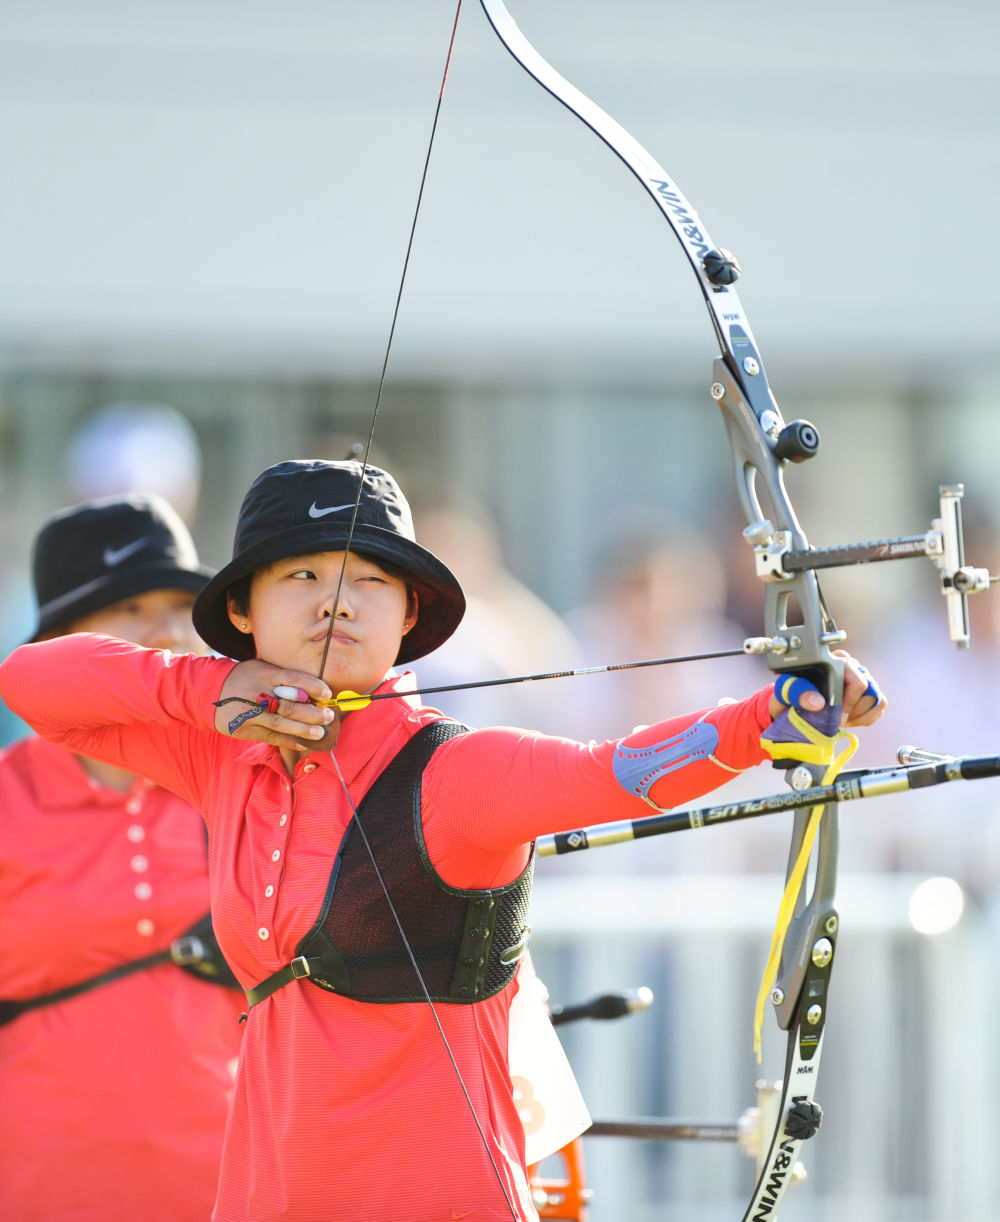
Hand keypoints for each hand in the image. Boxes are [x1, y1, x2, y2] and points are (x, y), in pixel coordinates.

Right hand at [213, 660, 339, 751]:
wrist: (209, 691)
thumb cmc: (245, 677)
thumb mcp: (261, 668)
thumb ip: (283, 677)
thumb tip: (314, 690)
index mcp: (265, 674)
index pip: (294, 679)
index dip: (313, 686)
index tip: (327, 694)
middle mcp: (258, 693)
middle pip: (289, 705)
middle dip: (312, 713)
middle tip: (328, 717)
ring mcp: (250, 713)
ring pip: (281, 724)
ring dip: (304, 730)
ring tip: (320, 733)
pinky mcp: (245, 729)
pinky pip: (271, 737)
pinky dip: (289, 740)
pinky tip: (303, 742)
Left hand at [767, 649, 885, 727]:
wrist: (792, 696)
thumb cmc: (790, 689)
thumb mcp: (787, 689)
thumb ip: (797, 691)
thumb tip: (818, 703)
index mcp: (836, 661)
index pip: (857, 683)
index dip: (849, 704)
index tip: (838, 717)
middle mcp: (853, 666)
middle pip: (870, 692)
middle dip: (855, 712)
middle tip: (838, 721)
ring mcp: (862, 678)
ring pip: (878, 700)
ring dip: (862, 716)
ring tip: (843, 721)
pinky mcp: (866, 691)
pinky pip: (879, 706)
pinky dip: (867, 718)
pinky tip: (850, 721)